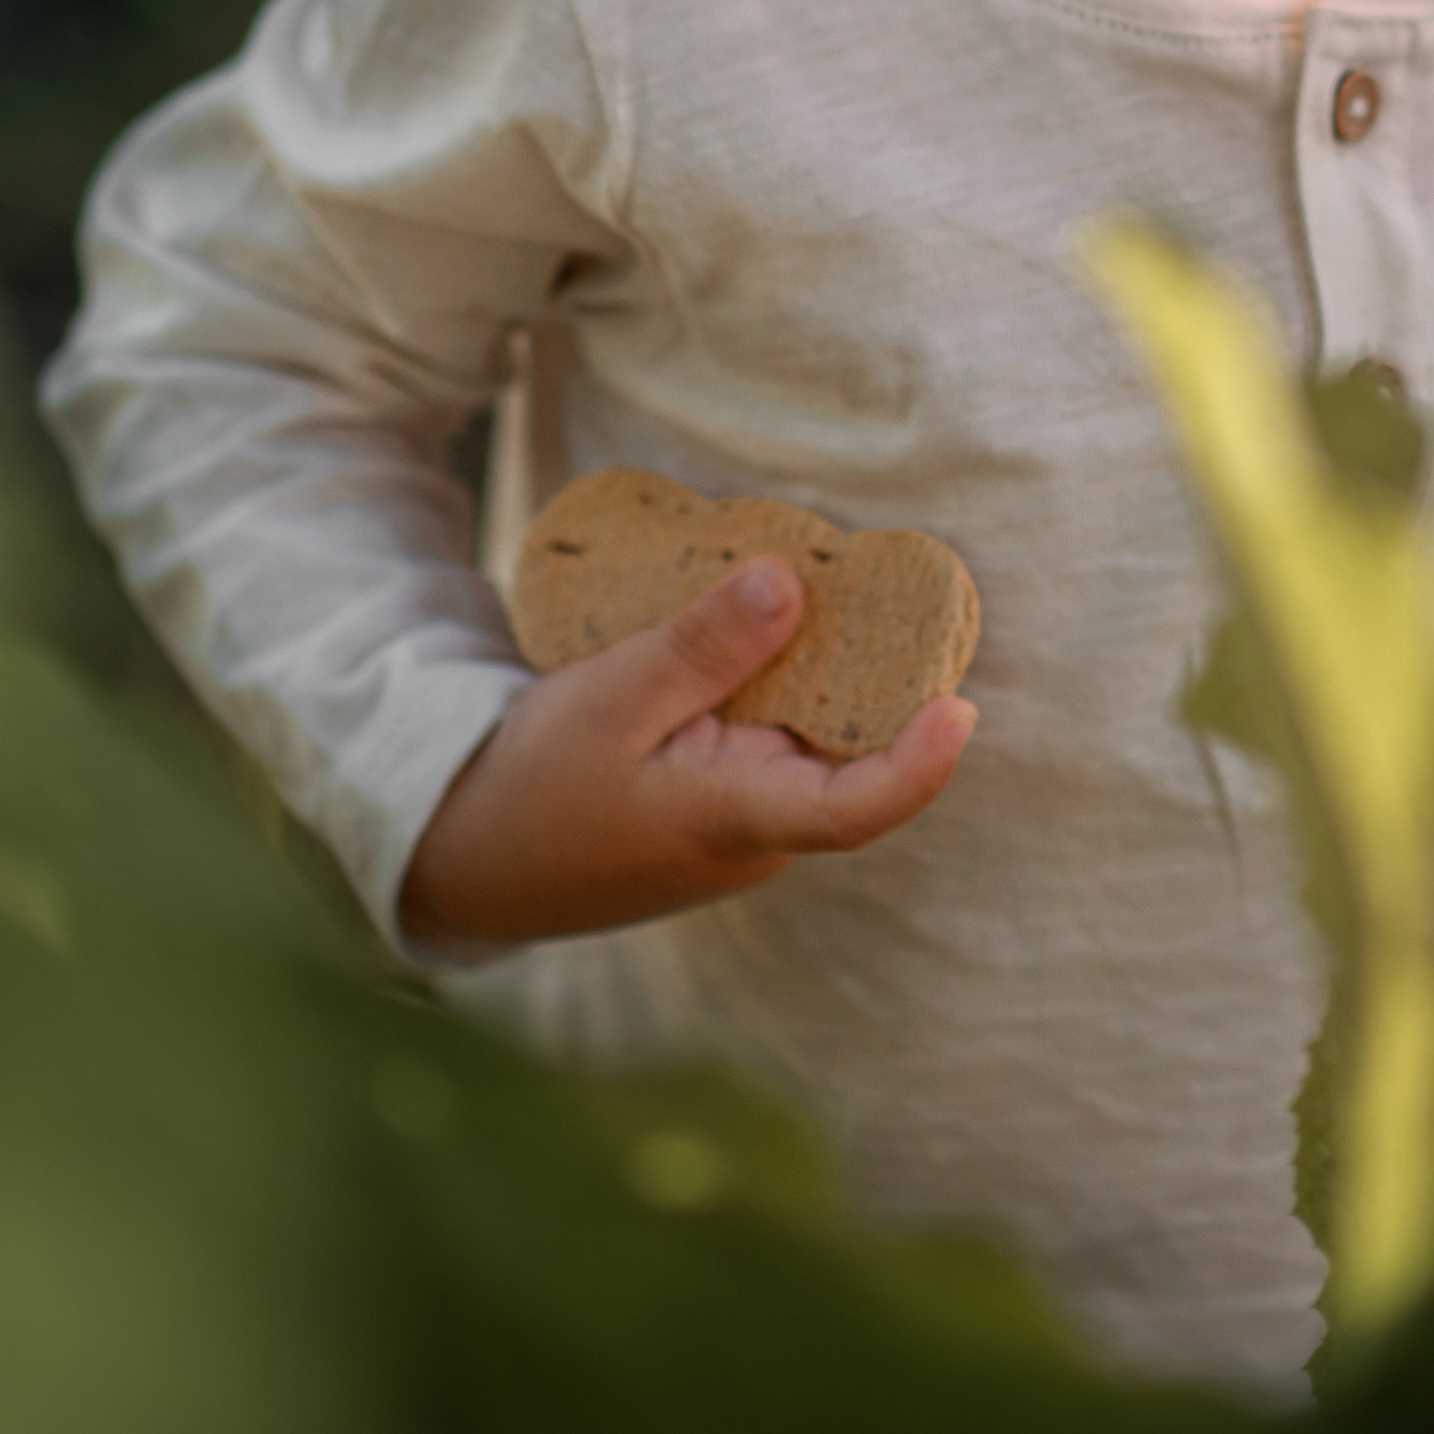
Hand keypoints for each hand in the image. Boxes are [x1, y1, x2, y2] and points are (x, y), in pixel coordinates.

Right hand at [400, 554, 976, 949]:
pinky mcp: (724, 801)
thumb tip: (789, 584)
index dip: (919, 765)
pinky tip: (766, 622)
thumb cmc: (534, 783)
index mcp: (733, 819)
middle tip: (891, 575)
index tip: (961, 708)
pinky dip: (783, 682)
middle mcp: (759, 833)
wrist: (473, 859)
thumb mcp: (610, 698)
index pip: (853, 810)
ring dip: (827, 668)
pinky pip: (778, 739)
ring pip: (814, 740)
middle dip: (883, 672)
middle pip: (850, 753)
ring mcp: (745, 822)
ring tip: (824, 578)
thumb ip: (702, 647)